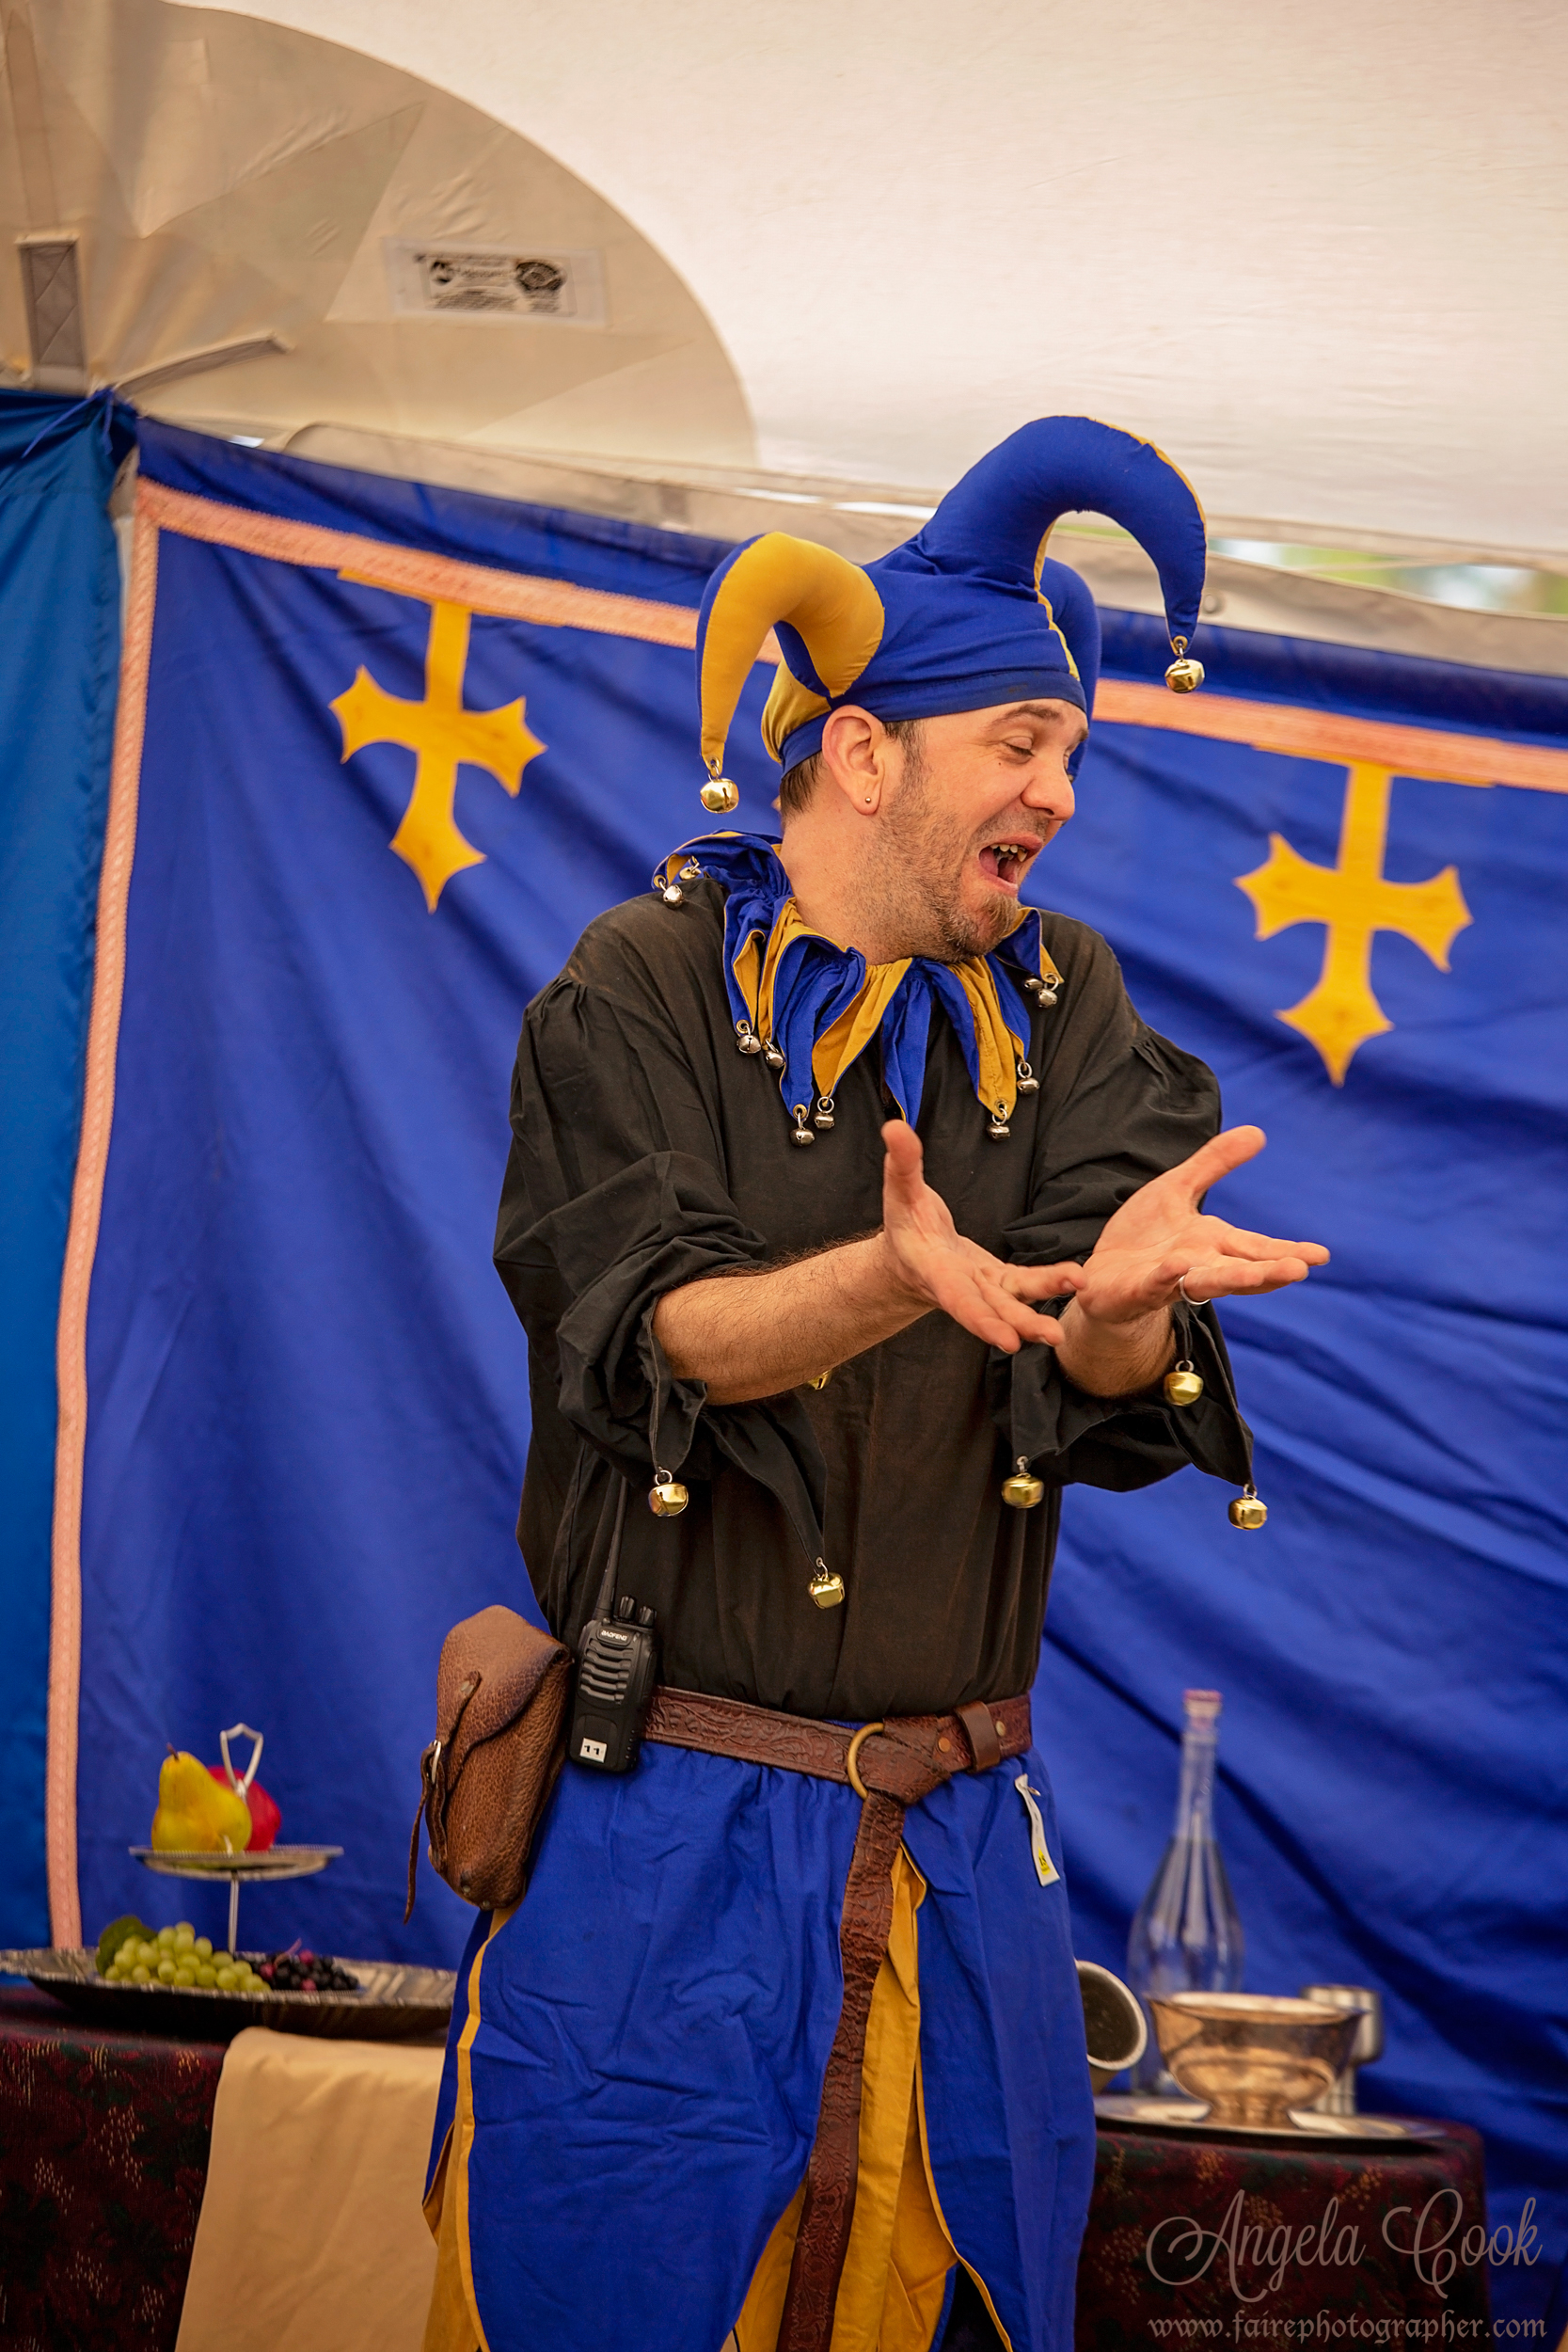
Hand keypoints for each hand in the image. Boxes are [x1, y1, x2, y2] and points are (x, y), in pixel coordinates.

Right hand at [879, 1121, 1083, 1353]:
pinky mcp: (996, 1280)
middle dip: (1019, 1323)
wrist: (907, 1253)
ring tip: (1062, 1328)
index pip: (957, 1298)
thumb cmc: (904, 1222)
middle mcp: (959, 1286)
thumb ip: (902, 1163)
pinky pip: (1024, 1284)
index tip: (1005, 1338)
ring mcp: (980, 1287)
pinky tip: (1075, 1281)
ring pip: (1012, 1302)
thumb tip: (894, 1127)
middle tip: (1050, 1336)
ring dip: (1038, 1314)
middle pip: (990, 1310)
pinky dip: (1047, 1284)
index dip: (980, 1318)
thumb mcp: (900, 1190)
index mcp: (934, 1270)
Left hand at [1070, 1125, 1328, 1327]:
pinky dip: (1167, 1278)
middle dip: (1269, 1271)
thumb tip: (1258, 1132)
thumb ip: (1214, 1163)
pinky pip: (1154, 1285)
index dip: (1287, 1252)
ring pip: (1205, 1283)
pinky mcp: (1136, 1290)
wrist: (1101, 1278)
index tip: (1322, 1256)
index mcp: (1213, 1244)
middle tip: (1300, 1270)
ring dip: (1231, 1280)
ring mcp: (1168, 1281)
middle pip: (1239, 1270)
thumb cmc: (1145, 1237)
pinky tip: (1179, 1268)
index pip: (1257, 1249)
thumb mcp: (1177, 1190)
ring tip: (1258, 1277)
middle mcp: (1198, 1266)